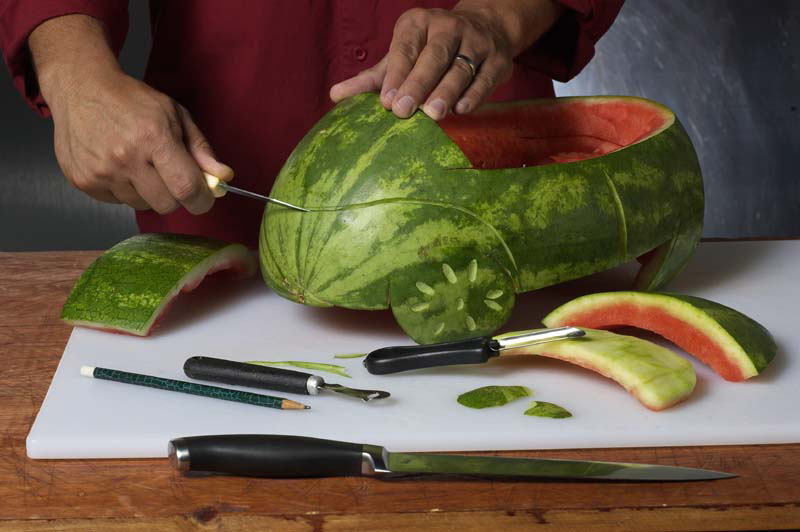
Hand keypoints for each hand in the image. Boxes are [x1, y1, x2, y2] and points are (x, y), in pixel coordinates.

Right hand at [48, 71, 230, 213]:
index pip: (187, 189)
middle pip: (167, 205)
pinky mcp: (84, 181)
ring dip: (148, 192)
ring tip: (139, 164)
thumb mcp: (175, 114)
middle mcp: (126, 158)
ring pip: (143, 205)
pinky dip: (125, 190)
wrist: (81, 88)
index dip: (202, 200)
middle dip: (176, 195)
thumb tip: (223, 176)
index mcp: (154, 138)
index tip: (204, 197)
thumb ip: (201, 149)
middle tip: (170, 175)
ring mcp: (102, 172)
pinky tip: (119, 166)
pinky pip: (118, 202)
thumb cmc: (132, 100)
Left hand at [330, 1, 563, 119]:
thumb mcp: (400, 56)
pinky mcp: (498, 59)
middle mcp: (448, 27)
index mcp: (418, 23)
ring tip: (433, 114)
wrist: (485, 27)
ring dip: (446, 91)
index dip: (396, 75)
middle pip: (433, 57)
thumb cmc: (429, 49)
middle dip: (418, 84)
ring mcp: (476, 42)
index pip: (405, 49)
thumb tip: (335, 96)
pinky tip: (461, 110)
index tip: (386, 102)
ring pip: (460, 68)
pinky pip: (485, 78)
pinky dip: (474, 94)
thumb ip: (372, 78)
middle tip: (404, 111)